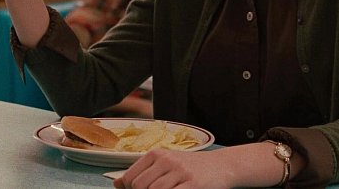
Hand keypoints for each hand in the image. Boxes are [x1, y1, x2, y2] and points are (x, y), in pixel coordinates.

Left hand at [113, 149, 236, 188]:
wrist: (221, 166)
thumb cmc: (191, 167)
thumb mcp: (166, 163)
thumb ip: (143, 171)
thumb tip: (117, 184)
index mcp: (157, 154)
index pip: (130, 177)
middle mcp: (167, 160)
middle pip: (140, 186)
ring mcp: (180, 172)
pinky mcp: (193, 184)